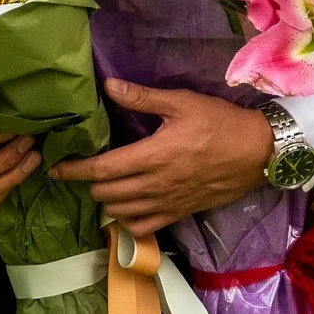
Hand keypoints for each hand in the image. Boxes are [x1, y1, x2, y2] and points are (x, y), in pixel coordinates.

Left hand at [47, 78, 272, 237]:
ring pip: (121, 212)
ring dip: (105, 200)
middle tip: (82, 168)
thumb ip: (142, 97)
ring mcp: (167, 202)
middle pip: (107, 193)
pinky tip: (126, 207)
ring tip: (101, 184)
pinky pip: (143, 227)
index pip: (102, 169)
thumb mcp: (181, 102)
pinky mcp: (179, 212)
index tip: (56, 168)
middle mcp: (156, 184)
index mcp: (153, 155)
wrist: (257, 152)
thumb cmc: (219, 122)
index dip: (74, 170)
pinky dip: (127, 220)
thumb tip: (108, 85)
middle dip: (88, 182)